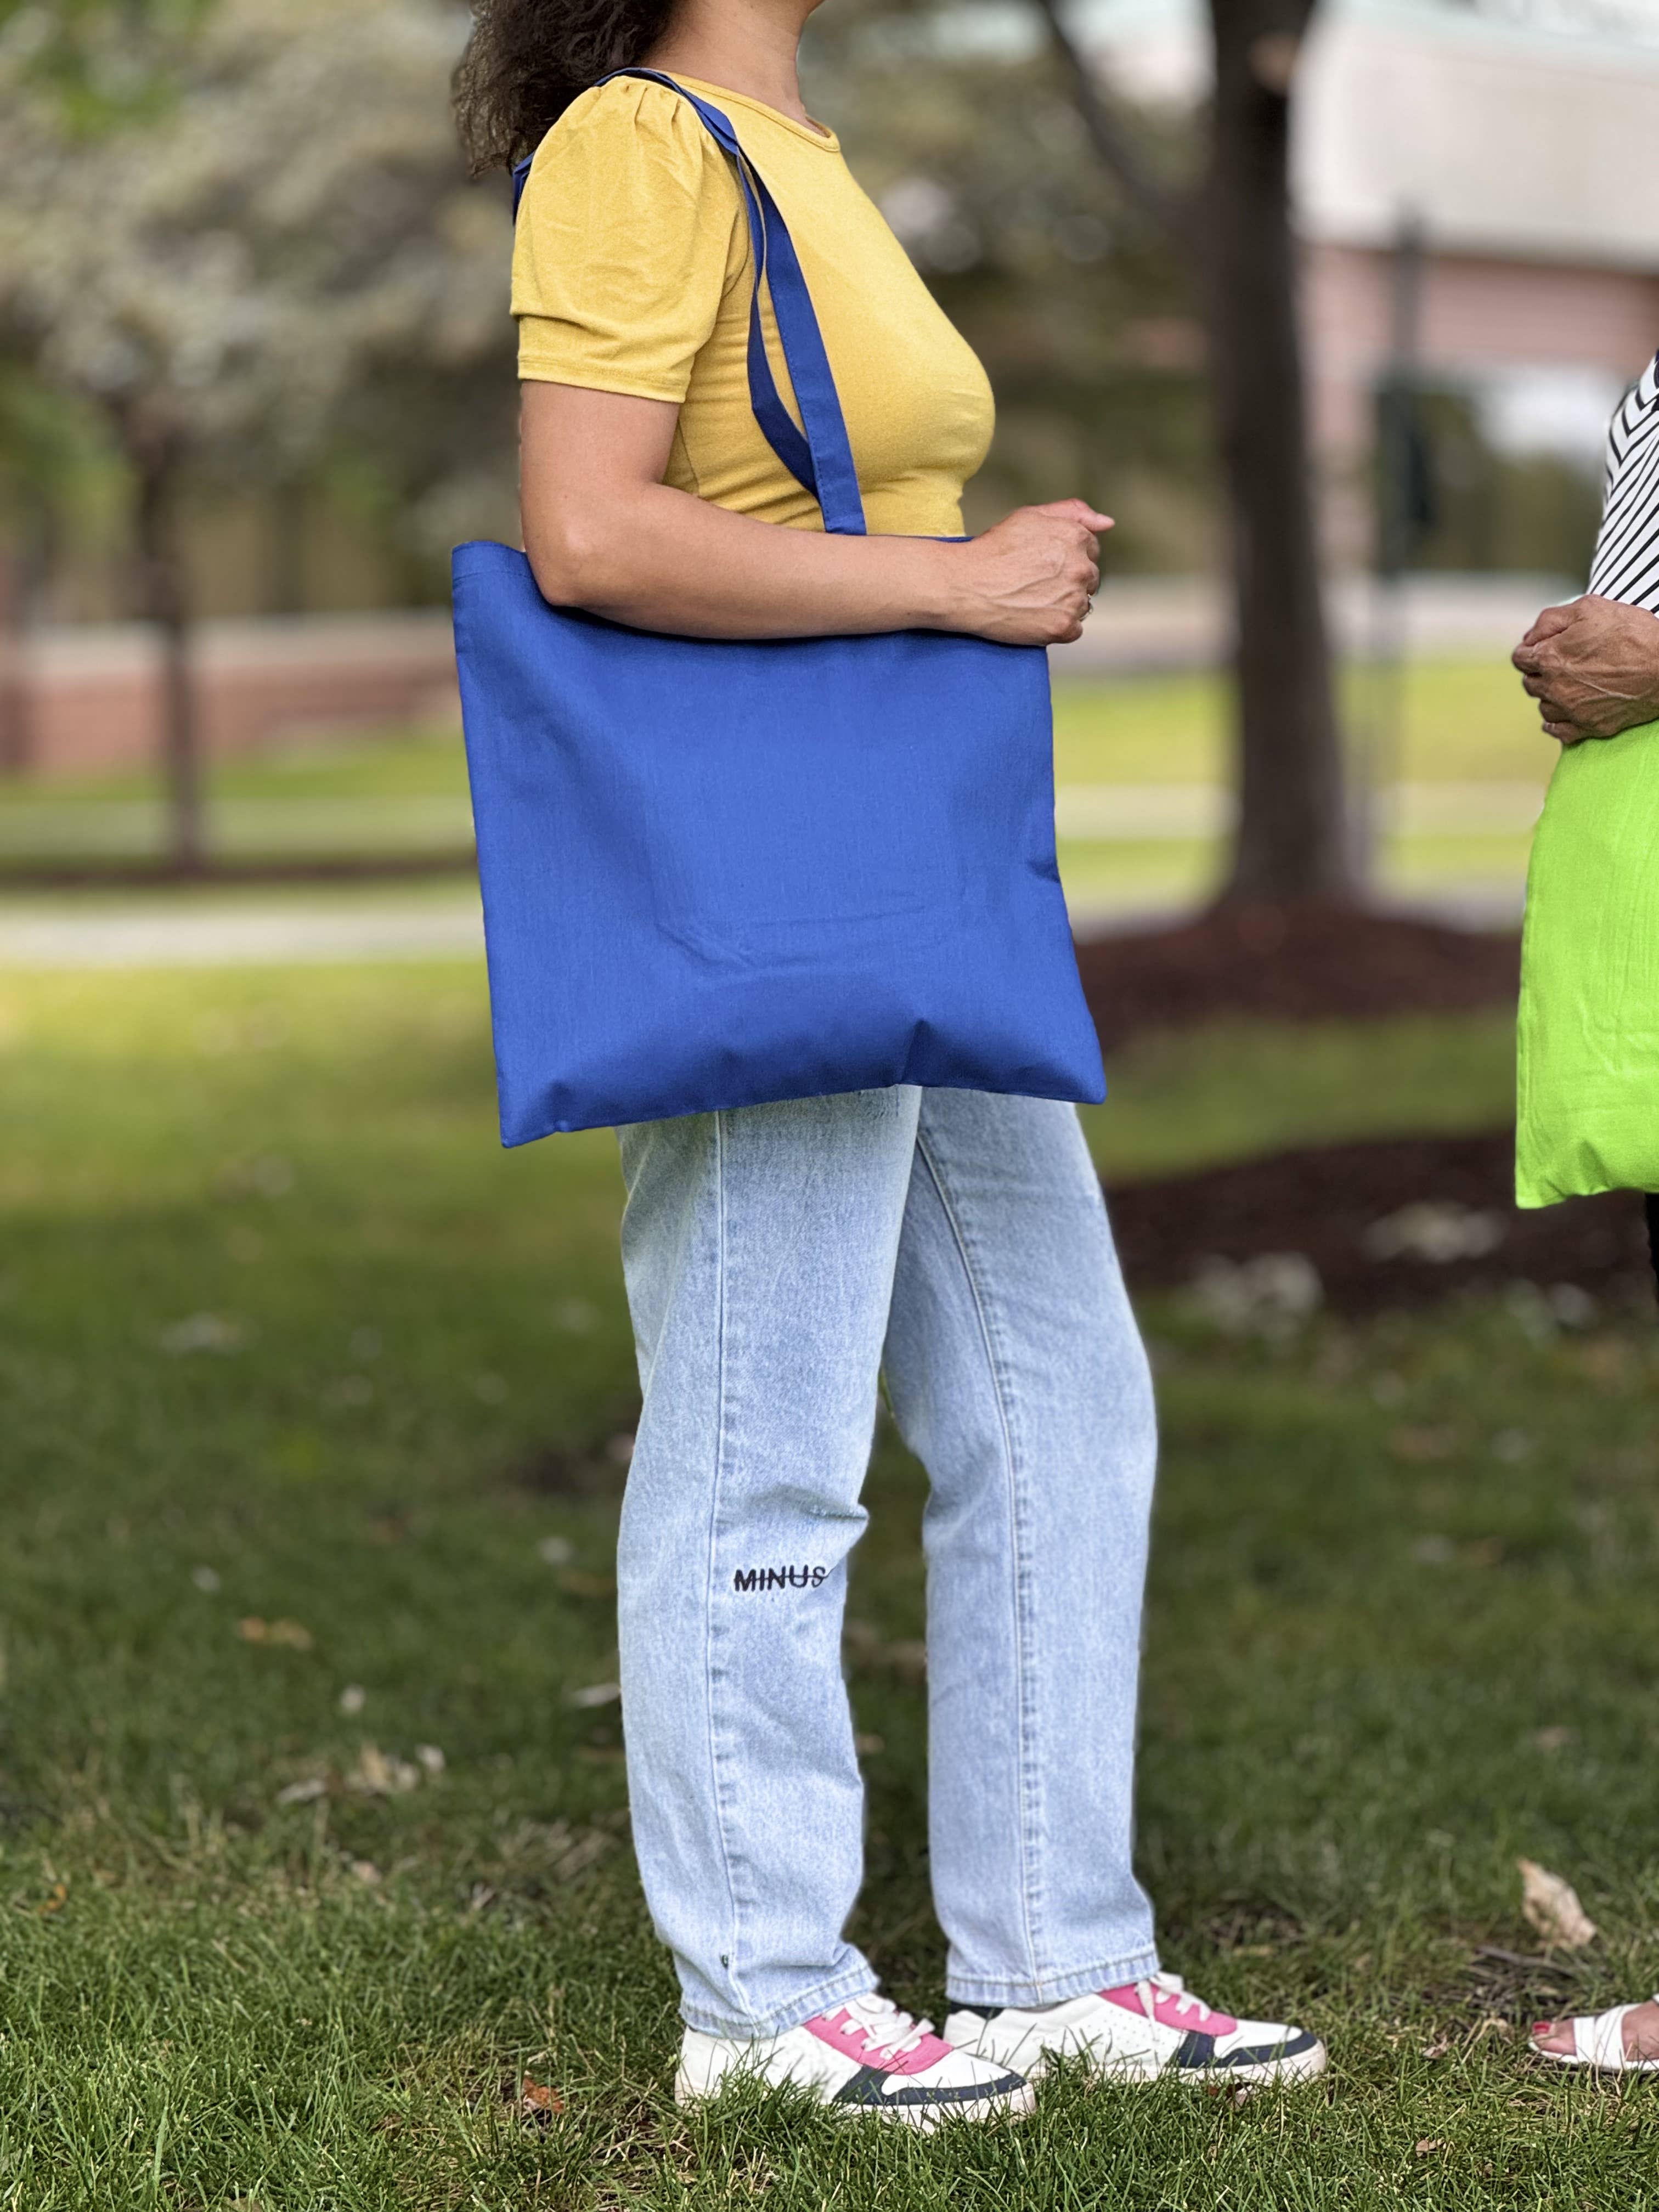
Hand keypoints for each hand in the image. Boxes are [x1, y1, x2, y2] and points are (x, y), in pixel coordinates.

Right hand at [951, 499, 1111, 645]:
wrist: (965, 586)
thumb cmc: (993, 550)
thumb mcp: (1030, 517)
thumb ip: (1072, 513)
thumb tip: (1108, 523)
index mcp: (1076, 537)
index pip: (1091, 549)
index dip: (1067, 556)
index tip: (1043, 564)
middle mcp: (1081, 567)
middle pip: (1090, 578)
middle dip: (1069, 580)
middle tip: (1035, 583)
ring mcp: (1073, 599)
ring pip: (1083, 604)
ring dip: (1064, 603)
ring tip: (1032, 600)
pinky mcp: (1063, 627)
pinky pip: (1074, 629)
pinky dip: (1057, 626)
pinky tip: (1035, 617)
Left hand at [1511, 594, 1658, 743]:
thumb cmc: (1631, 633)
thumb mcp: (1589, 608)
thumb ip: (1551, 620)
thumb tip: (1530, 637)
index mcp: (1550, 658)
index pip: (1520, 658)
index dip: (1529, 650)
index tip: (1540, 647)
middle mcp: (1554, 688)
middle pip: (1530, 683)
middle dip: (1538, 671)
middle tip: (1558, 663)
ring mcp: (1571, 710)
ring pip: (1543, 707)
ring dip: (1548, 696)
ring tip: (1564, 685)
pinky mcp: (1589, 726)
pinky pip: (1559, 731)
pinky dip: (1556, 723)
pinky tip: (1561, 714)